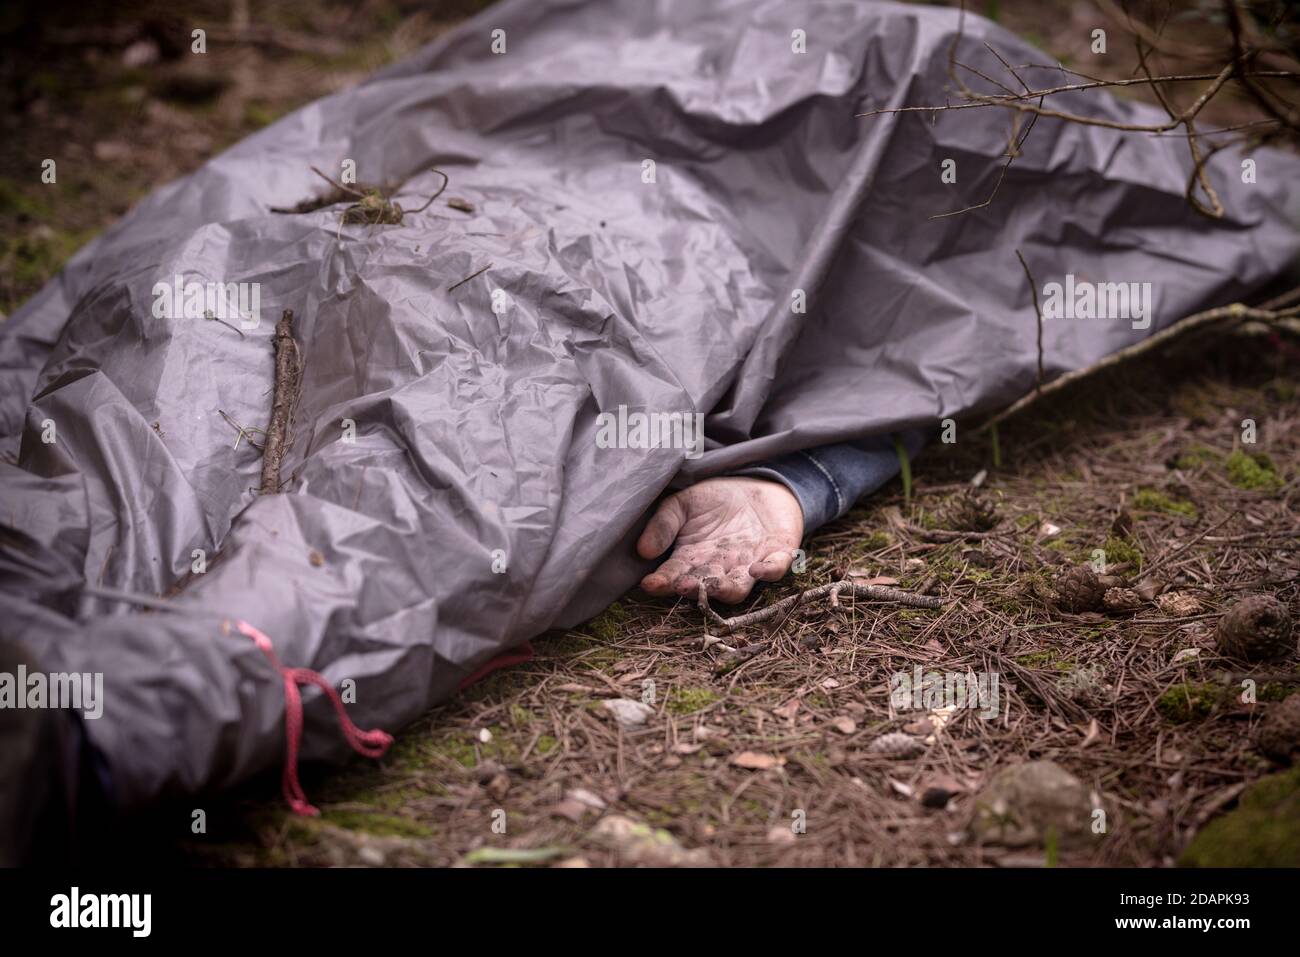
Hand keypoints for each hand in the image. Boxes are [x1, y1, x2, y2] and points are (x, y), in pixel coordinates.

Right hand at [637, 477, 803, 603]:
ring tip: (716, 586)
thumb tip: (643, 550)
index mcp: (692, 559)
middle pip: (705, 586)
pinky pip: (775, 569)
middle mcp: (719, 568)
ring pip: (738, 588)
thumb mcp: (683, 504)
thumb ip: (664, 524)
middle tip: (683, 586)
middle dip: (695, 588)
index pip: (674, 575)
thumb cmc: (715, 499)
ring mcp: (748, 564)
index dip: (662, 582)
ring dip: (727, 589)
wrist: (757, 485)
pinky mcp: (777, 556)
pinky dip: (768, 572)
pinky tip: (757, 569)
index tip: (649, 584)